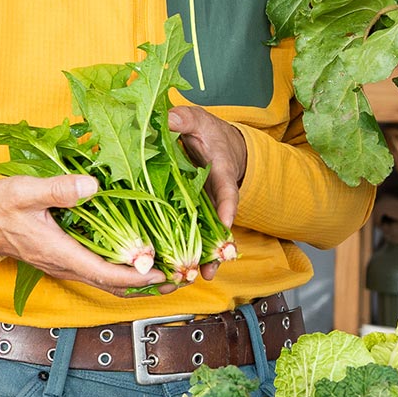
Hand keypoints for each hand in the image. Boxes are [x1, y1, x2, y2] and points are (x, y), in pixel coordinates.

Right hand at [0, 175, 176, 296]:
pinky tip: (138, 260)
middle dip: (145, 284)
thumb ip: (58, 188)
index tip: (160, 271)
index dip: (134, 275)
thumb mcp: (24, 190)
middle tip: (178, 276)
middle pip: (111, 285)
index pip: (104, 273)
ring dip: (136, 281)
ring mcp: (65, 264)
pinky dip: (121, 272)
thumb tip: (93, 185)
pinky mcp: (65, 258)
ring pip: (106, 281)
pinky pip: (98, 272)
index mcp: (59, 252)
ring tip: (167, 271)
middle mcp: (65, 265)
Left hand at [166, 103, 247, 281]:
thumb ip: (185, 120)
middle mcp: (213, 198)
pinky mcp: (187, 216)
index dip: (227, 207)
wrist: (213, 144)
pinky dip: (185, 256)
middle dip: (214, 248)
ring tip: (197, 278)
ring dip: (202, 259)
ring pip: (204, 238)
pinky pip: (188, 238)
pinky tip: (177, 275)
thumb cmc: (207, 133)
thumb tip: (170, 118)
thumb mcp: (198, 121)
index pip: (226, 191)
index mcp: (219, 173)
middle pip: (218, 227)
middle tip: (209, 268)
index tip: (227, 223)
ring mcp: (202, 210)